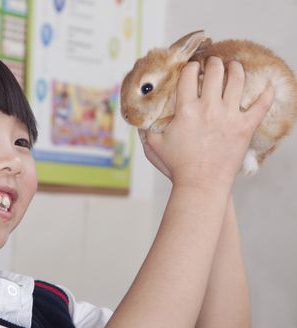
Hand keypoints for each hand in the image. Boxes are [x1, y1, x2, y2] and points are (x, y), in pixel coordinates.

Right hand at [143, 57, 273, 189]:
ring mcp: (230, 116)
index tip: (191, 67)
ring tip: (234, 67)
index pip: (189, 74)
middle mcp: (209, 108)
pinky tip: (268, 84)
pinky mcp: (245, 127)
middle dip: (214, 62)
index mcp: (186, 109)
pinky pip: (262, 104)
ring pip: (238, 79)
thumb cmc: (177, 167)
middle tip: (213, 63)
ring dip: (236, 68)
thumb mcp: (154, 146)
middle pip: (215, 70)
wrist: (201, 185)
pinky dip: (267, 92)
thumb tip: (138, 119)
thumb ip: (145, 130)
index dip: (189, 66)